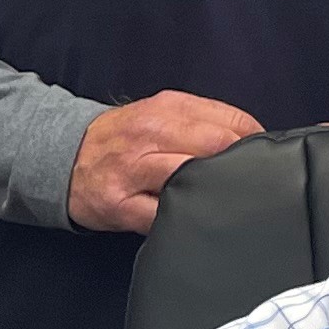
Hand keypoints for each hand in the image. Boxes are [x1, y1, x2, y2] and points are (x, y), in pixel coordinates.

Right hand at [67, 92, 263, 231]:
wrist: (64, 157)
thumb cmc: (122, 139)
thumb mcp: (160, 114)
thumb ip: (203, 122)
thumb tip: (252, 142)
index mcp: (167, 108)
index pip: (231, 121)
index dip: (256, 144)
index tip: (263, 160)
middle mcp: (150, 134)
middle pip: (216, 147)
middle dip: (241, 168)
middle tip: (252, 186)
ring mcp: (133, 170)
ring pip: (190, 178)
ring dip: (214, 192)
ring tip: (225, 203)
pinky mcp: (120, 204)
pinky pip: (162, 215)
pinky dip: (183, 219)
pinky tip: (193, 220)